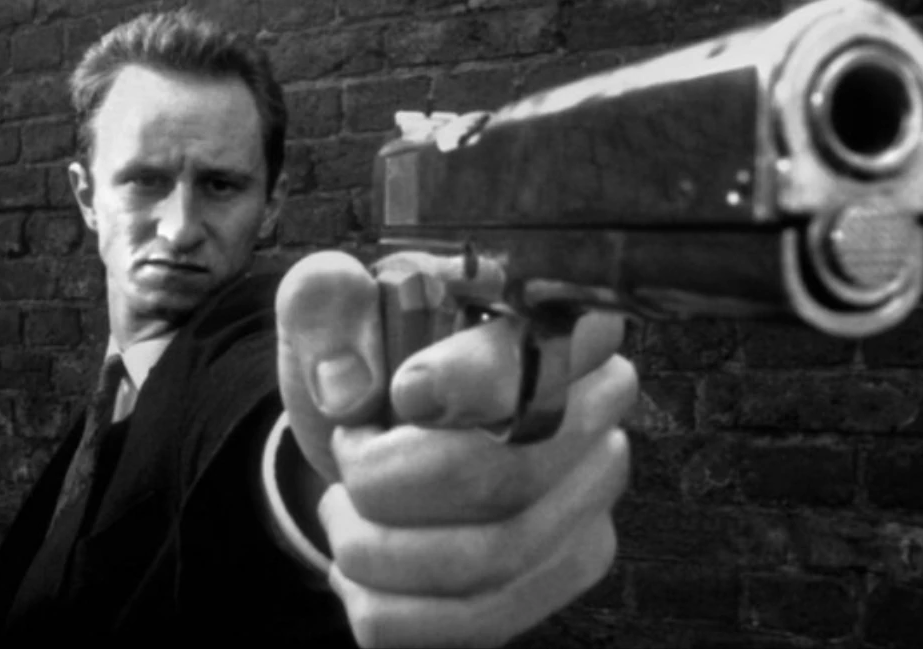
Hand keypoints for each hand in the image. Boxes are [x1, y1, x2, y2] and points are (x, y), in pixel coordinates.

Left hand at [276, 251, 635, 647]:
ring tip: (341, 514)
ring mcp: (593, 493)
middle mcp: (597, 403)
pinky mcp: (570, 565)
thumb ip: (325, 305)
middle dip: (390, 484)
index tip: (400, 393)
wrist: (381, 428)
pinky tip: (359, 575)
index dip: (472, 382)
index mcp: (548, 315)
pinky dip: (392, 611)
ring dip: (378, 551)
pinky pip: (482, 622)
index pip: (546, 354)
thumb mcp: (331, 310)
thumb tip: (348, 387)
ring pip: (490, 560)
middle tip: (347, 455)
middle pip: (508, 477)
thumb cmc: (369, 359)